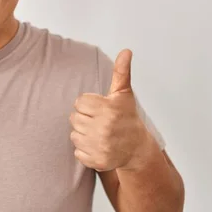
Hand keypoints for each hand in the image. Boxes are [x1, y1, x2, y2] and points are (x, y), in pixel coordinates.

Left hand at [69, 49, 150, 171]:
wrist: (137, 149)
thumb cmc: (127, 118)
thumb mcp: (123, 94)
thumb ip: (121, 72)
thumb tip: (126, 51)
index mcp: (108, 109)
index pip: (79, 102)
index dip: (89, 105)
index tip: (101, 109)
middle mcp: (104, 128)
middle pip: (74, 118)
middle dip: (85, 119)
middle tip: (100, 122)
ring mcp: (100, 146)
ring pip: (74, 135)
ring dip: (83, 134)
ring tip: (99, 134)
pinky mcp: (96, 161)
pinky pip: (77, 152)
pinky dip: (85, 150)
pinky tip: (98, 146)